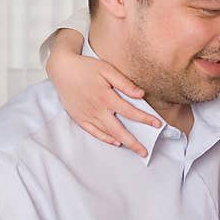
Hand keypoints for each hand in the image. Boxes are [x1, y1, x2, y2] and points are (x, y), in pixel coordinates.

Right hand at [46, 36, 160, 156]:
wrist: (62, 68)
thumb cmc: (86, 67)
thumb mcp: (107, 70)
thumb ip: (124, 83)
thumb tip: (141, 94)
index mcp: (106, 97)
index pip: (130, 112)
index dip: (145, 119)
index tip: (157, 124)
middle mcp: (97, 109)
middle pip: (119, 130)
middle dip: (133, 142)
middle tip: (145, 152)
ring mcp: (87, 115)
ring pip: (107, 133)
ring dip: (122, 142)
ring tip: (134, 149)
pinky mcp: (79, 117)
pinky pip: (93, 132)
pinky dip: (105, 139)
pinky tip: (115, 142)